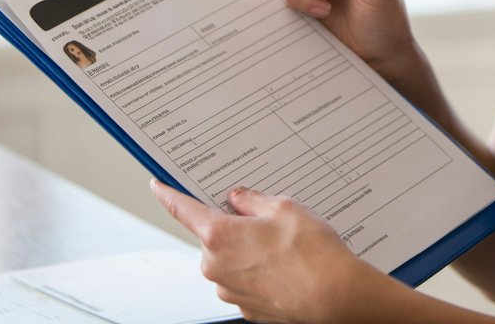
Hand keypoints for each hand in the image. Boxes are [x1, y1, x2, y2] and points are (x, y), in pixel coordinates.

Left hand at [151, 180, 385, 323]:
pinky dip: (258, 271)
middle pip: (213, 236)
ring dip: (247, 250)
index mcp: (219, 236)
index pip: (183, 210)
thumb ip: (253, 200)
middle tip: (266, 221)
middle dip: (233, 226)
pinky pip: (243, 280)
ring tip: (285, 248)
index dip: (168, 195)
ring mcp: (229, 290)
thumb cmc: (313, 255)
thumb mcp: (285, 208)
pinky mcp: (245, 307)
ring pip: (229, 259)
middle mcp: (216, 267)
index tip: (157, 186)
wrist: (336, 297)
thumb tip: (238, 198)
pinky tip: (285, 267)